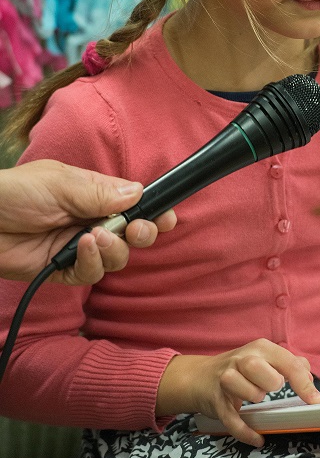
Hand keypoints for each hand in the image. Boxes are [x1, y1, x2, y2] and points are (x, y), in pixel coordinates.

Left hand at [0, 160, 176, 283]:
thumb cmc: (14, 192)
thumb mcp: (60, 184)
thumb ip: (100, 192)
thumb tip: (138, 193)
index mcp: (95, 194)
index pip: (135, 203)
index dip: (154, 212)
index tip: (166, 218)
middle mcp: (92, 220)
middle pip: (134, 234)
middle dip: (142, 234)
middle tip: (136, 231)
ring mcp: (79, 246)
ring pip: (117, 257)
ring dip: (113, 249)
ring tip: (94, 236)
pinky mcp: (64, 269)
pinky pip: (91, 273)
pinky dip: (91, 263)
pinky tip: (80, 249)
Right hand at [156, 339, 319, 447]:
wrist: (199, 376)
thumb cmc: (241, 369)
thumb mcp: (265, 358)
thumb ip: (290, 364)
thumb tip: (309, 377)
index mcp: (260, 348)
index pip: (288, 363)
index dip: (304, 384)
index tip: (316, 401)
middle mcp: (242, 359)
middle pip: (261, 369)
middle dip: (271, 383)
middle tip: (269, 389)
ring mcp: (226, 379)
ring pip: (247, 392)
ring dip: (254, 398)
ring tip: (254, 398)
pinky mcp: (215, 401)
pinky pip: (233, 421)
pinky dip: (247, 432)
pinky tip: (258, 438)